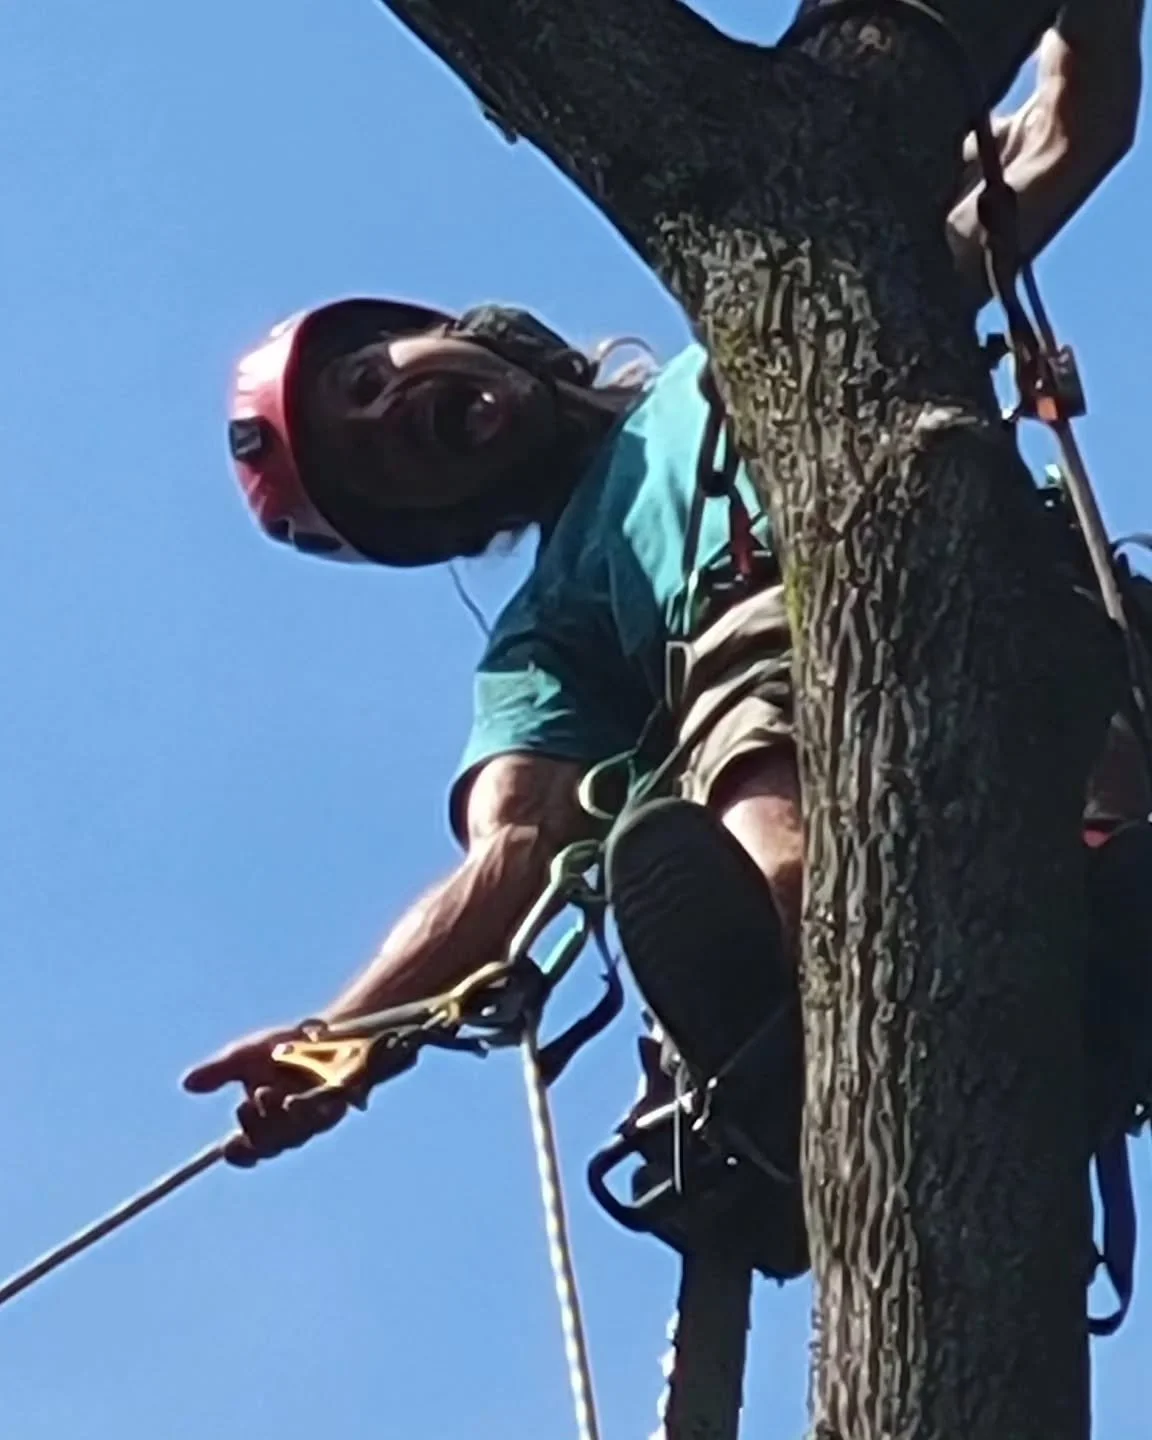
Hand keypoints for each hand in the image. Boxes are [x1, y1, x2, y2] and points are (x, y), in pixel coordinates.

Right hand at [182, 1026, 350, 1167]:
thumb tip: (187, 1083)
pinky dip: (310, 1107)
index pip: (249, 1152)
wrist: (326, 1030)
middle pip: (272, 1145)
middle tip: (245, 1104)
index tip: (227, 1147)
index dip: (239, 1154)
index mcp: (265, 1123)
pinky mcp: (341, 1102)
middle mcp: (291, 1127)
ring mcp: (316, 1117)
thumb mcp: (245, 1056)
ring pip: (297, 1132)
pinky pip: (325, 1113)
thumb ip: (219, 1071)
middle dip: (257, 1128)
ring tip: (267, 1092)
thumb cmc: (284, 1049)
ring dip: (280, 1118)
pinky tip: (297, 1098)